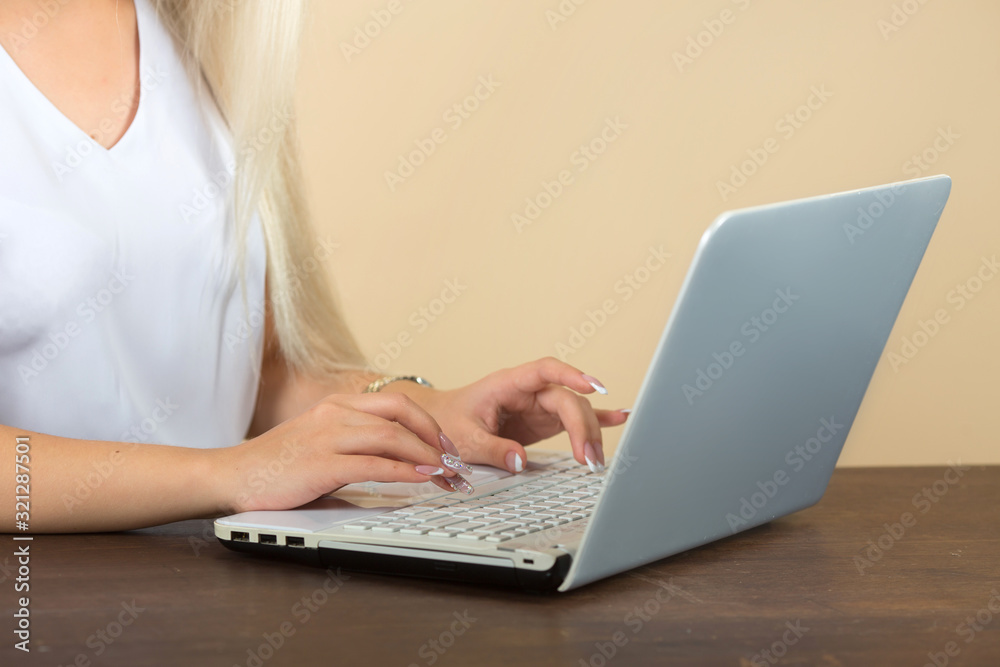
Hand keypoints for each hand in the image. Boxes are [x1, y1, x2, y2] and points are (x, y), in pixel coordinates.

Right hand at [222, 393, 468, 512]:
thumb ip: (356, 444)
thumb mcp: (322, 443)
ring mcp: (327, 436)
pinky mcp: (321, 463)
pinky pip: (373, 464)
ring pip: (392, 436)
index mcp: (338, 405)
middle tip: (453, 461)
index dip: (428, 423)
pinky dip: (403, 471)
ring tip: (445, 474)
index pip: (397, 403)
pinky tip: (420, 479)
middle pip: (401, 414)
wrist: (232, 476)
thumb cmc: (278, 465)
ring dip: (426, 456)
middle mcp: (335, 413)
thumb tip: (400, 459)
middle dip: (434, 437)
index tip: (445, 445)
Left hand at [399, 357, 629, 473]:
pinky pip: (574, 418)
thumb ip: (492, 448)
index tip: (592, 387)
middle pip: (567, 399)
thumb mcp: (463, 438)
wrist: (443, 420)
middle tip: (588, 458)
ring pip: (575, 412)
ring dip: (589, 435)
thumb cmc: (451, 420)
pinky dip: (597, 419)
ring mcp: (539, 406)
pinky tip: (620, 418)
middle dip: (582, 426)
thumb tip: (521, 460)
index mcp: (508, 384)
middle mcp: (529, 391)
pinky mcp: (544, 421)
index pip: (544, 370)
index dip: (570, 375)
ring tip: (595, 461)